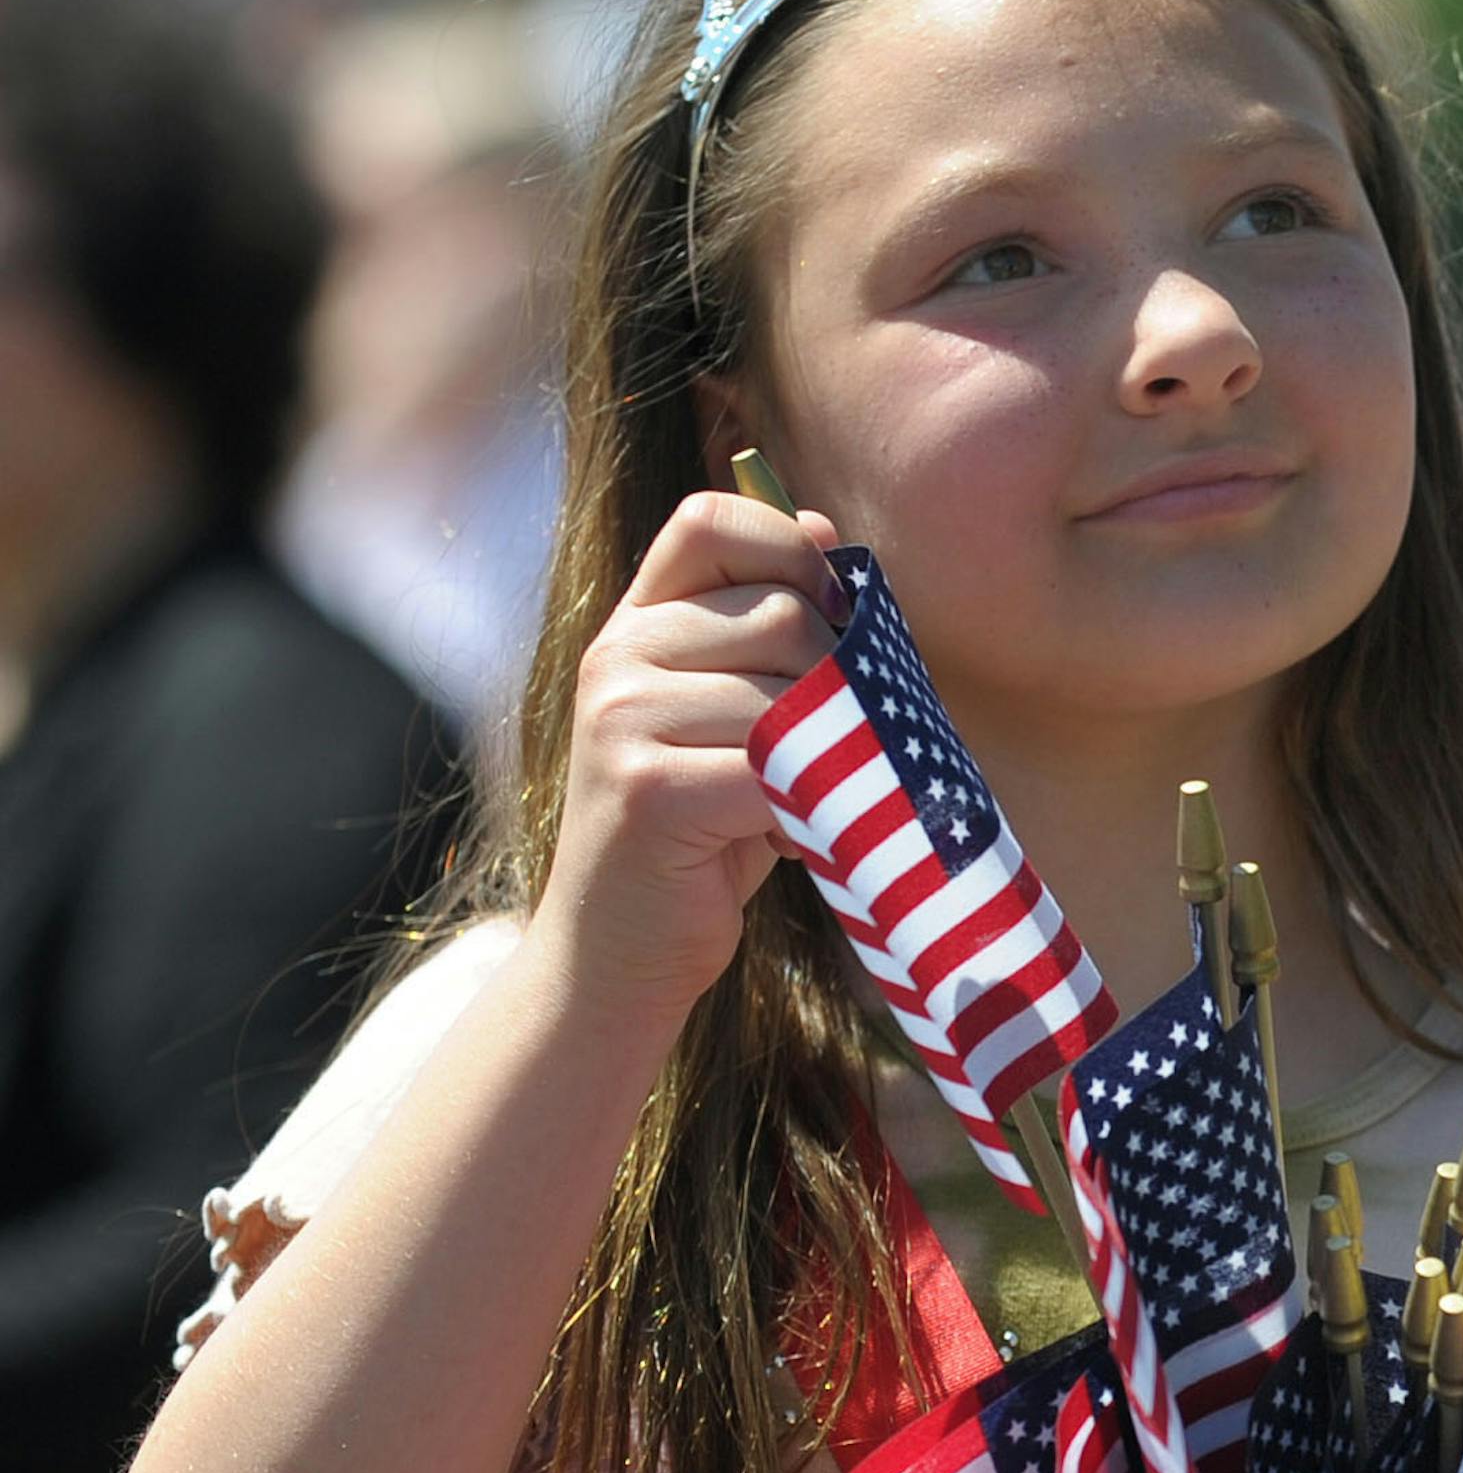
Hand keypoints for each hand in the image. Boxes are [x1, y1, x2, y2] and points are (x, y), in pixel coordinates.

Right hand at [530, 490, 848, 1028]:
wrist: (618, 952)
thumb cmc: (701, 834)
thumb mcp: (732, 716)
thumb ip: (768, 634)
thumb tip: (829, 534)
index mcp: (635, 624)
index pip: (712, 520)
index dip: (790, 547)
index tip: (831, 611)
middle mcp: (616, 656)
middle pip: (782, 613)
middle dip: (836, 683)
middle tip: (828, 752)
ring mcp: (621, 720)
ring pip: (789, 695)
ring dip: (827, 756)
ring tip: (805, 801)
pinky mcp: (647, 788)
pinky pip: (776, 769)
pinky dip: (810, 809)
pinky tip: (796, 838)